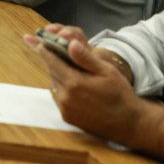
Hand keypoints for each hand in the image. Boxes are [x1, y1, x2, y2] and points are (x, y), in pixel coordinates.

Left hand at [23, 23, 138, 143]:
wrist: (127, 123)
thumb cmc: (119, 94)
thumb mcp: (106, 71)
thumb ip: (86, 58)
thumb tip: (71, 44)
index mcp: (74, 83)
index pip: (52, 61)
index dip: (44, 49)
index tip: (36, 41)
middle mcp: (65, 97)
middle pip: (53, 72)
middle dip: (55, 61)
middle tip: (61, 54)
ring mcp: (65, 109)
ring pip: (55, 85)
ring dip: (60, 76)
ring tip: (75, 72)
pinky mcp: (67, 117)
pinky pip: (59, 98)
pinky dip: (63, 89)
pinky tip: (77, 87)